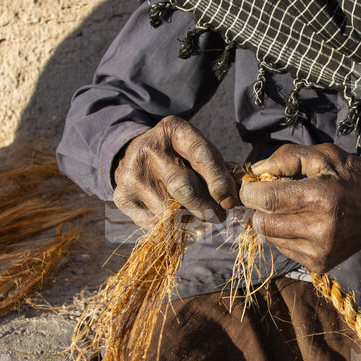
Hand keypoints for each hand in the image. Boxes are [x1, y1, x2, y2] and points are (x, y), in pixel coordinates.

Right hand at [113, 116, 238, 226]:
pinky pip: (153, 225)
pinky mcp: (122, 197)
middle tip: (218, 217)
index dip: (219, 181)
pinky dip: (171, 230)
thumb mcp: (195, 151)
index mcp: (174, 130)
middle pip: (183, 187)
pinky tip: (178, 224)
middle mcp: (150, 149)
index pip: (202, 155)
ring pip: (169, 211)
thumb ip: (219, 169)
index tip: (229, 202)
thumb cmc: (176, 156)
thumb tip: (238, 196)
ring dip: (190, 222)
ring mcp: (133, 174)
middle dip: (206, 208)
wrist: (131, 155)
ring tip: (198, 220)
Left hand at [239, 144, 360, 273]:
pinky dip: (285, 235)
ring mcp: (319, 252)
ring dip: (272, 222)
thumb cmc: (354, 177)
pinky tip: (303, 223)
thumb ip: (286, 158)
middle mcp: (320, 230)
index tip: (248, 186)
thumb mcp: (325, 156)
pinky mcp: (319, 265)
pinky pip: (284, 249)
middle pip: (263, 223)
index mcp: (322, 198)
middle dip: (259, 208)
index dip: (249, 192)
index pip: (267, 200)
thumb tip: (252, 172)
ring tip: (292, 209)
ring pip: (270, 238)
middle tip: (268, 195)